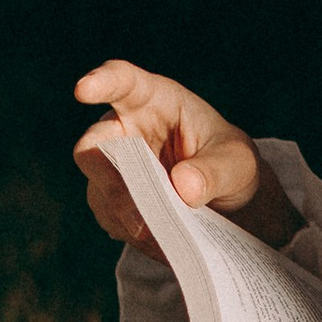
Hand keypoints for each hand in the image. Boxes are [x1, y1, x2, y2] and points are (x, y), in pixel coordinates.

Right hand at [72, 61, 302, 250]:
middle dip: (110, 180)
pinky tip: (160, 240)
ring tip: (162, 235)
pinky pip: (109, 216)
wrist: (230, 202)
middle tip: (138, 214)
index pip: (122, 81)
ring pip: (98, 188)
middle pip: (93, 146)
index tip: (83, 90)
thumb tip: (183, 186)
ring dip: (125, 214)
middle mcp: (126, 129)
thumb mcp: (238, 163)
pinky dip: (132, 232)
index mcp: (154, 100)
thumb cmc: (231, 165)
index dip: (101, 82)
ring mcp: (115, 166)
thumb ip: (215, 170)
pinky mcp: (113, 199)